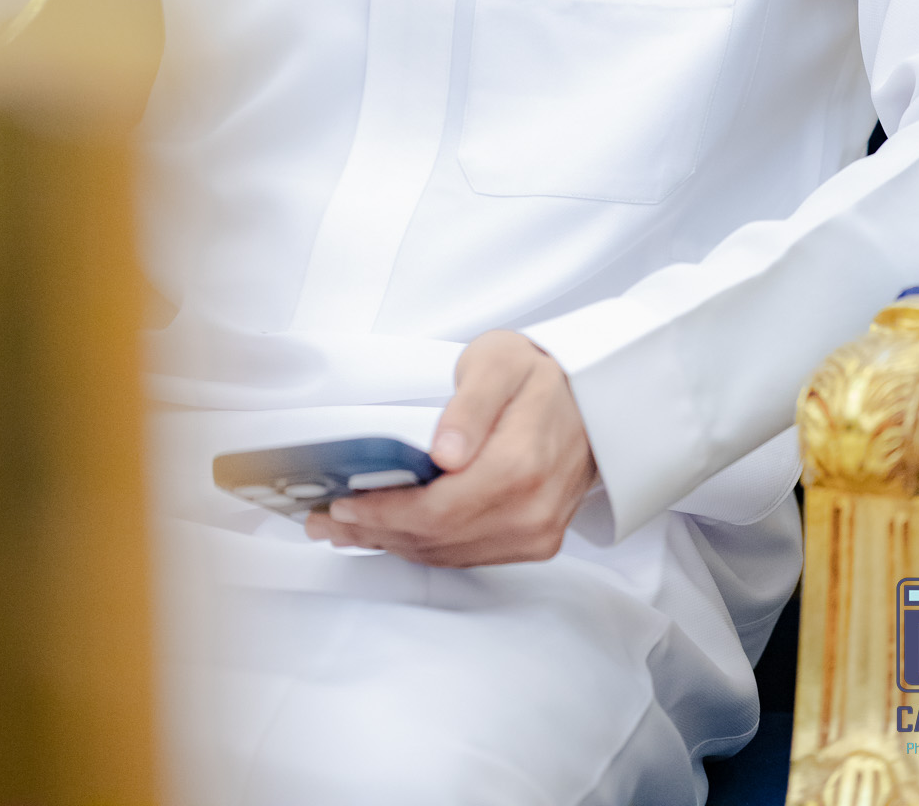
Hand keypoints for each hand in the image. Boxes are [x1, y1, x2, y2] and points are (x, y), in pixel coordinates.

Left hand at [304, 331, 596, 565]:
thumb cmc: (540, 374)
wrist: (594, 397)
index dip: (384, 513)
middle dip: (374, 532)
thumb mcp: (498, 363)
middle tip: (324, 521)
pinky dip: (425, 546)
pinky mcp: (535, 541)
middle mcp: (531, 510)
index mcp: (521, 464)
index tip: (342, 505)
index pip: (437, 509)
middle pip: (437, 539)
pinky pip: (469, 555)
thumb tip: (445, 453)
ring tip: (346, 530)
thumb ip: (469, 406)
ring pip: (449, 553)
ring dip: (393, 544)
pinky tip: (394, 534)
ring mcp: (536, 532)